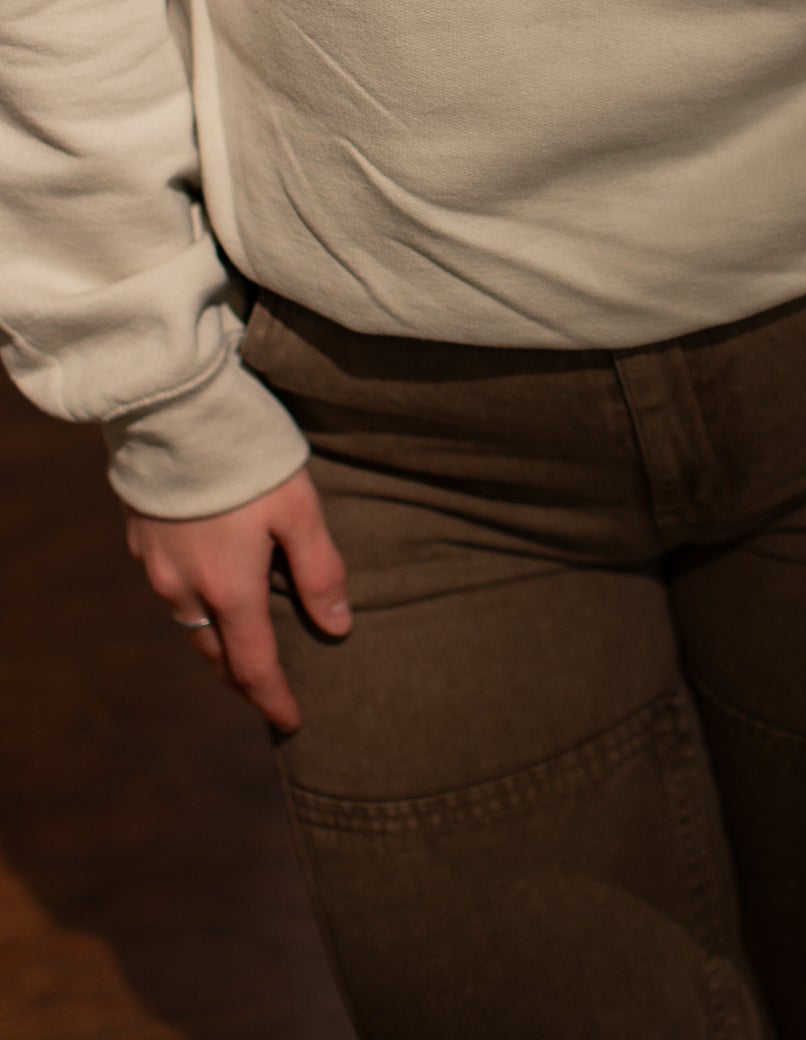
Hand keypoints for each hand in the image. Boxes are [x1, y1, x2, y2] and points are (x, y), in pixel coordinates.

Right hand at [120, 464, 352, 733]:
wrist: (171, 408)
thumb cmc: (245, 455)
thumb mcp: (298, 508)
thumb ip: (319, 569)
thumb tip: (338, 627)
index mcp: (230, 588)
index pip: (253, 666)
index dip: (273, 699)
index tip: (292, 722)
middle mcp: (185, 589)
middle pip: (216, 654)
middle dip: (243, 679)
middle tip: (268, 692)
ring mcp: (156, 566)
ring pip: (189, 624)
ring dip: (218, 642)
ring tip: (243, 643)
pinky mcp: (141, 538)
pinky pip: (170, 589)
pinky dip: (195, 604)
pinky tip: (210, 587)